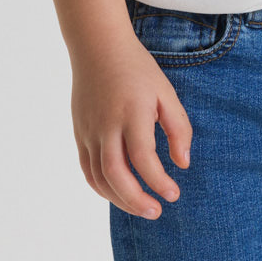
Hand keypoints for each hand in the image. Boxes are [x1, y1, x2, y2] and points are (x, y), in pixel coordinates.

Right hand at [70, 30, 192, 218]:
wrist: (97, 48)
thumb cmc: (137, 70)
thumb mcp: (166, 93)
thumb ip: (178, 128)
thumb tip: (183, 164)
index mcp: (131, 113)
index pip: (143, 158)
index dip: (159, 181)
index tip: (174, 194)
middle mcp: (106, 125)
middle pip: (116, 173)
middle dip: (136, 200)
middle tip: (157, 212)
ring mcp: (89, 131)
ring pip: (99, 176)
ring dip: (120, 199)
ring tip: (142, 208)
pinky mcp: (79, 134)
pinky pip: (88, 169)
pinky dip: (102, 188)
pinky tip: (120, 195)